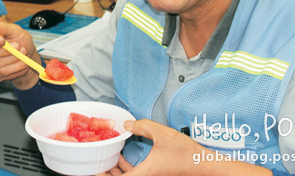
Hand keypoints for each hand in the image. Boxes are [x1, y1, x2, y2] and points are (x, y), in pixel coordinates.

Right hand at [0, 22, 39, 88]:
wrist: (26, 53)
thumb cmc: (18, 38)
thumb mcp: (14, 29)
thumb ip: (3, 27)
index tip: (2, 40)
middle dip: (4, 51)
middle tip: (18, 46)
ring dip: (12, 59)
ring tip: (22, 52)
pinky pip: (2, 73)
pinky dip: (15, 68)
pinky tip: (22, 62)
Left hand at [97, 120, 270, 175]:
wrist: (204, 164)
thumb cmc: (186, 153)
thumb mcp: (162, 134)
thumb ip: (142, 127)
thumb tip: (126, 123)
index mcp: (144, 175)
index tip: (90, 170)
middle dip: (105, 172)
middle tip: (93, 162)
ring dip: (114, 170)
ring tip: (104, 156)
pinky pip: (134, 175)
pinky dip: (125, 168)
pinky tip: (121, 155)